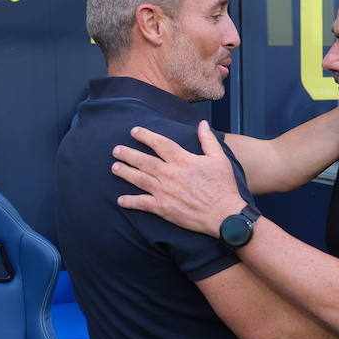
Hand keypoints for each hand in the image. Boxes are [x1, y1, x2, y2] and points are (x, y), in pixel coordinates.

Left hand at [113, 121, 244, 235]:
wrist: (224, 214)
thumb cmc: (223, 186)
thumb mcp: (219, 158)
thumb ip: (208, 140)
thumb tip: (202, 123)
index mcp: (183, 160)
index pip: (160, 144)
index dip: (146, 136)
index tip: (134, 131)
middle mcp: (170, 174)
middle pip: (144, 161)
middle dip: (128, 154)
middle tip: (116, 150)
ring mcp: (164, 192)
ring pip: (139, 179)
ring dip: (125, 172)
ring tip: (114, 167)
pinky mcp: (163, 209)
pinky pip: (142, 204)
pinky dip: (130, 202)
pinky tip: (120, 200)